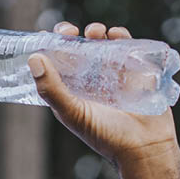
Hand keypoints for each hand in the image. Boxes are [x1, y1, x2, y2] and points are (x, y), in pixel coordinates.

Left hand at [28, 22, 179, 167]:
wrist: (145, 147)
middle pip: (74, 48)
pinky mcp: (134, 70)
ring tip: (94, 32)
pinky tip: (115, 35)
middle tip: (69, 31)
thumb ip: (52, 90)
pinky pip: (125, 46)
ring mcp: (111, 73)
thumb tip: (34, 59)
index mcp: (69, 90)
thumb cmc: (106, 135)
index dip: (48, 46)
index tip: (45, 34)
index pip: (53, 63)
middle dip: (69, 35)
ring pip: (99, 43)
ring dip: (94, 32)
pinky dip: (120, 36)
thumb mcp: (73, 113)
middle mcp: (88, 80)